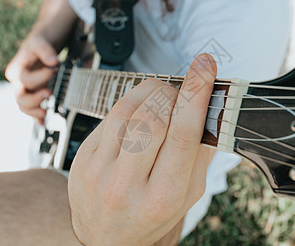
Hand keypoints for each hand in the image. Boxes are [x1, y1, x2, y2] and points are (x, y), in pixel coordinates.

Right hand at [5, 32, 58, 123]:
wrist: (45, 39)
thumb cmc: (40, 40)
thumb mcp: (40, 40)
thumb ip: (45, 50)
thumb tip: (52, 61)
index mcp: (16, 68)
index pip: (25, 79)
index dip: (41, 76)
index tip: (55, 68)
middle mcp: (18, 80)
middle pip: (21, 98)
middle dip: (34, 99)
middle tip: (49, 93)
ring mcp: (26, 88)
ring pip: (24, 105)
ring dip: (34, 110)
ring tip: (45, 111)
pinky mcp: (34, 92)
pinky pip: (31, 107)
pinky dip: (36, 116)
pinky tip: (42, 121)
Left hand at [68, 54, 216, 244]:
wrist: (106, 235)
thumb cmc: (152, 212)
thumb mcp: (188, 194)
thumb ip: (201, 152)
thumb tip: (210, 107)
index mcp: (163, 196)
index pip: (182, 135)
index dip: (196, 94)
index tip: (205, 66)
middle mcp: (128, 185)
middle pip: (154, 117)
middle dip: (173, 93)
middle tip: (181, 93)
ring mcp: (100, 170)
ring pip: (129, 108)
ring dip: (152, 91)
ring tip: (162, 98)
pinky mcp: (84, 156)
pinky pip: (111, 113)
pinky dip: (132, 101)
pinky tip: (140, 110)